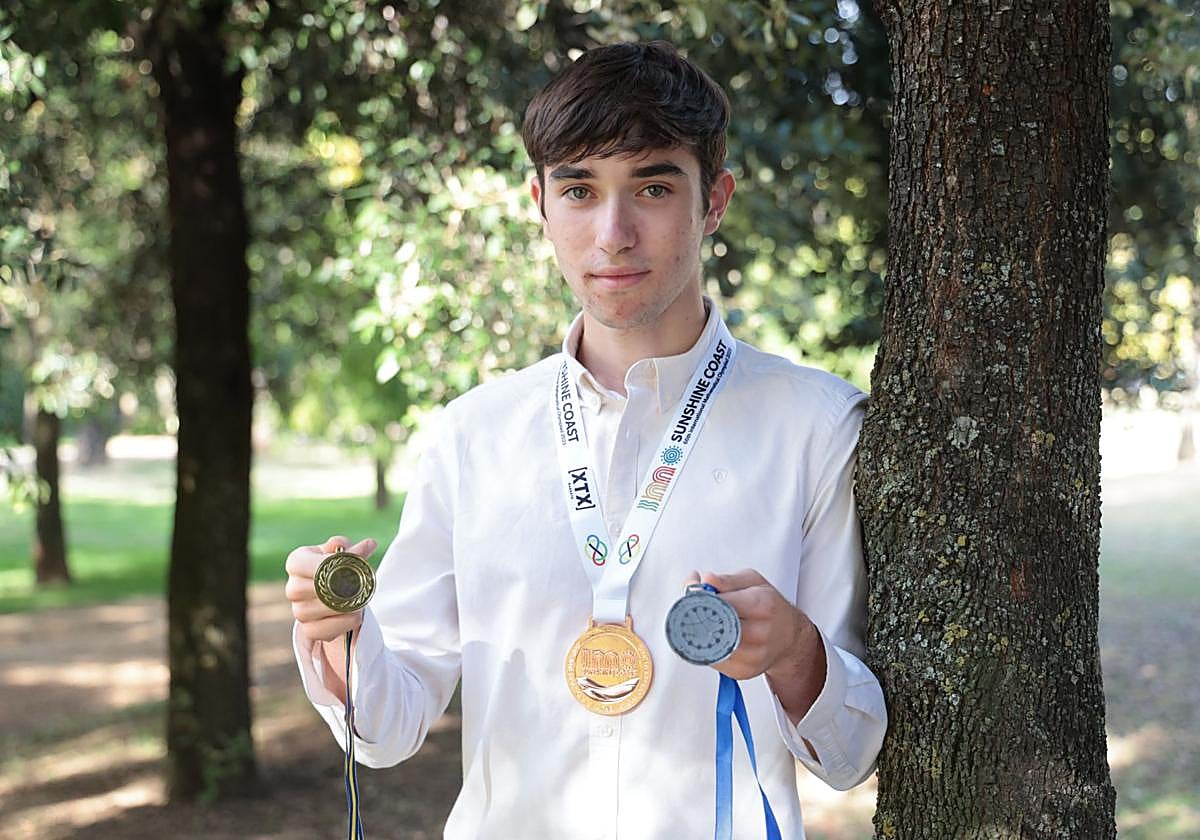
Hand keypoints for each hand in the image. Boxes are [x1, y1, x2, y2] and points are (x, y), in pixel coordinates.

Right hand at [285, 535, 377, 642]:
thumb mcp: (347, 556)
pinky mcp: (308, 629)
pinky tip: (355, 616)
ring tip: (359, 601)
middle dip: (334, 588)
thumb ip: (355, 552)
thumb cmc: (340, 569)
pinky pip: (318, 631)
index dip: (323, 565)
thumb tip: (369, 544)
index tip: (345, 565)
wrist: (339, 594)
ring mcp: (298, 610)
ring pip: (311, 611)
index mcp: (297, 562)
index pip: (300, 564)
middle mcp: (293, 587)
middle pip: (307, 589)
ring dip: (339, 607)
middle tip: (357, 586)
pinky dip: (340, 625)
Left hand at [685, 569, 826, 728]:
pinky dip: (705, 648)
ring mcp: (753, 656)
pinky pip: (714, 661)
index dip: (702, 598)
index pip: (724, 603)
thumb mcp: (753, 582)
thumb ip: (727, 580)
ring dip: (698, 634)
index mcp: (764, 605)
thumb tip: (705, 579)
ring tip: (695, 621)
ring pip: (711, 646)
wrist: (789, 637)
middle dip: (697, 616)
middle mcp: (760, 633)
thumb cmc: (771, 607)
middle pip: (716, 626)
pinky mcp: (743, 672)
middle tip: (687, 608)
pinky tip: (707, 637)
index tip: (690, 593)